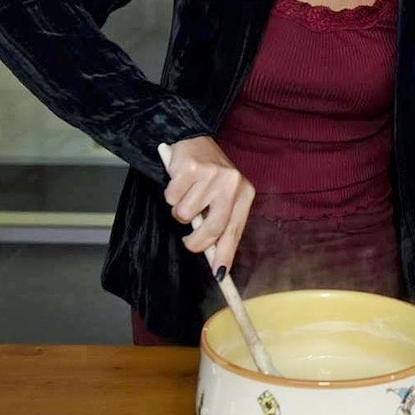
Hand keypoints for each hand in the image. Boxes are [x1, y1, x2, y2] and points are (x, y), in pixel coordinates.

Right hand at [159, 136, 254, 275]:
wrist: (195, 140)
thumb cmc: (209, 176)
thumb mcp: (222, 197)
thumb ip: (220, 222)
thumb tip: (216, 261)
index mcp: (244, 193)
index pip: (235, 230)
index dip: (226, 255)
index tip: (220, 275)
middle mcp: (232, 183)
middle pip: (212, 228)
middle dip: (196, 242)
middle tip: (189, 241)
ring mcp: (212, 174)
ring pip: (185, 214)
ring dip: (180, 211)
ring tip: (186, 196)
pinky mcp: (191, 167)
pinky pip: (172, 198)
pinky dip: (170, 195)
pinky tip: (179, 182)